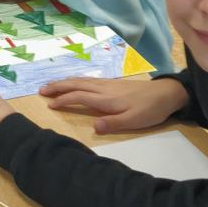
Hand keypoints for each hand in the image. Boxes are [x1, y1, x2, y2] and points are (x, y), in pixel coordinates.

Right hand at [39, 77, 188, 133]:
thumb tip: (94, 126)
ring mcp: (107, 84)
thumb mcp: (134, 121)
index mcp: (106, 99)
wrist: (166, 94)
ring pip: (80, 80)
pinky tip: (72, 82)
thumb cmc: (150, 110)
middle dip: (57, 87)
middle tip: (41, 90)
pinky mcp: (112, 84)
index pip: (79, 97)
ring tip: (50, 85)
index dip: (63, 100)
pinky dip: (74, 80)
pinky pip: (87, 79)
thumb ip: (113, 123)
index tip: (50, 104)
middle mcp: (103, 89)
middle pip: (75, 84)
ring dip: (63, 82)